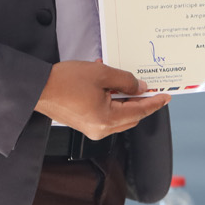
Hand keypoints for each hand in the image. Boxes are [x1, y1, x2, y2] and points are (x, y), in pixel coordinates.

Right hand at [34, 60, 169, 140]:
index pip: (140, 111)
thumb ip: (126, 81)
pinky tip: (107, 84)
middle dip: (140, 100)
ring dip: (124, 98)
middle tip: (147, 85)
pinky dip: (111, 100)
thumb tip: (141, 88)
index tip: (166, 96)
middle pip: (131, 116)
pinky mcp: (84, 124)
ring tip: (121, 78)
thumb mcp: (102, 74)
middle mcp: (101, 130)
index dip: (155, 102)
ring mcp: (92, 129)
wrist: (38, 88)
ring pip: (119, 115)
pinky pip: (106, 114)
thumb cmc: (66, 81)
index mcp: (107, 120)